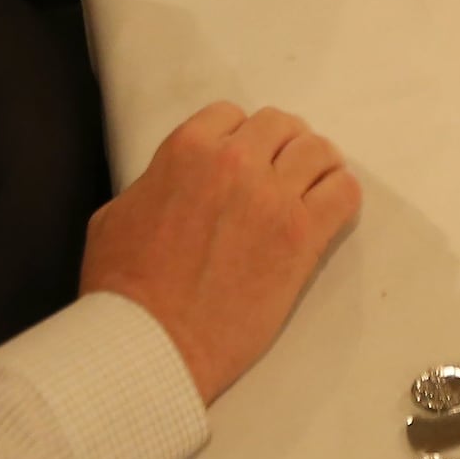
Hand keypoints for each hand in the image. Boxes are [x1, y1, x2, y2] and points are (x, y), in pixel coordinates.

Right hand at [81, 102, 361, 403]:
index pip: (231, 115)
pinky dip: (340, 194)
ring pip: (318, 150)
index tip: (243, 161)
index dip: (238, 138)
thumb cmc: (124, 289)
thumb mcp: (116, 215)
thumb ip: (154, 185)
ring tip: (312, 186)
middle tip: (280, 174)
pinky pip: (343, 192)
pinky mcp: (300, 237)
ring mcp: (272, 197)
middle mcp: (235, 162)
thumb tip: (171, 185)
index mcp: (187, 150)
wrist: (152, 343)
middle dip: (280, 146)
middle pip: (280, 126)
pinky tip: (329, 210)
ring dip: (316, 164)